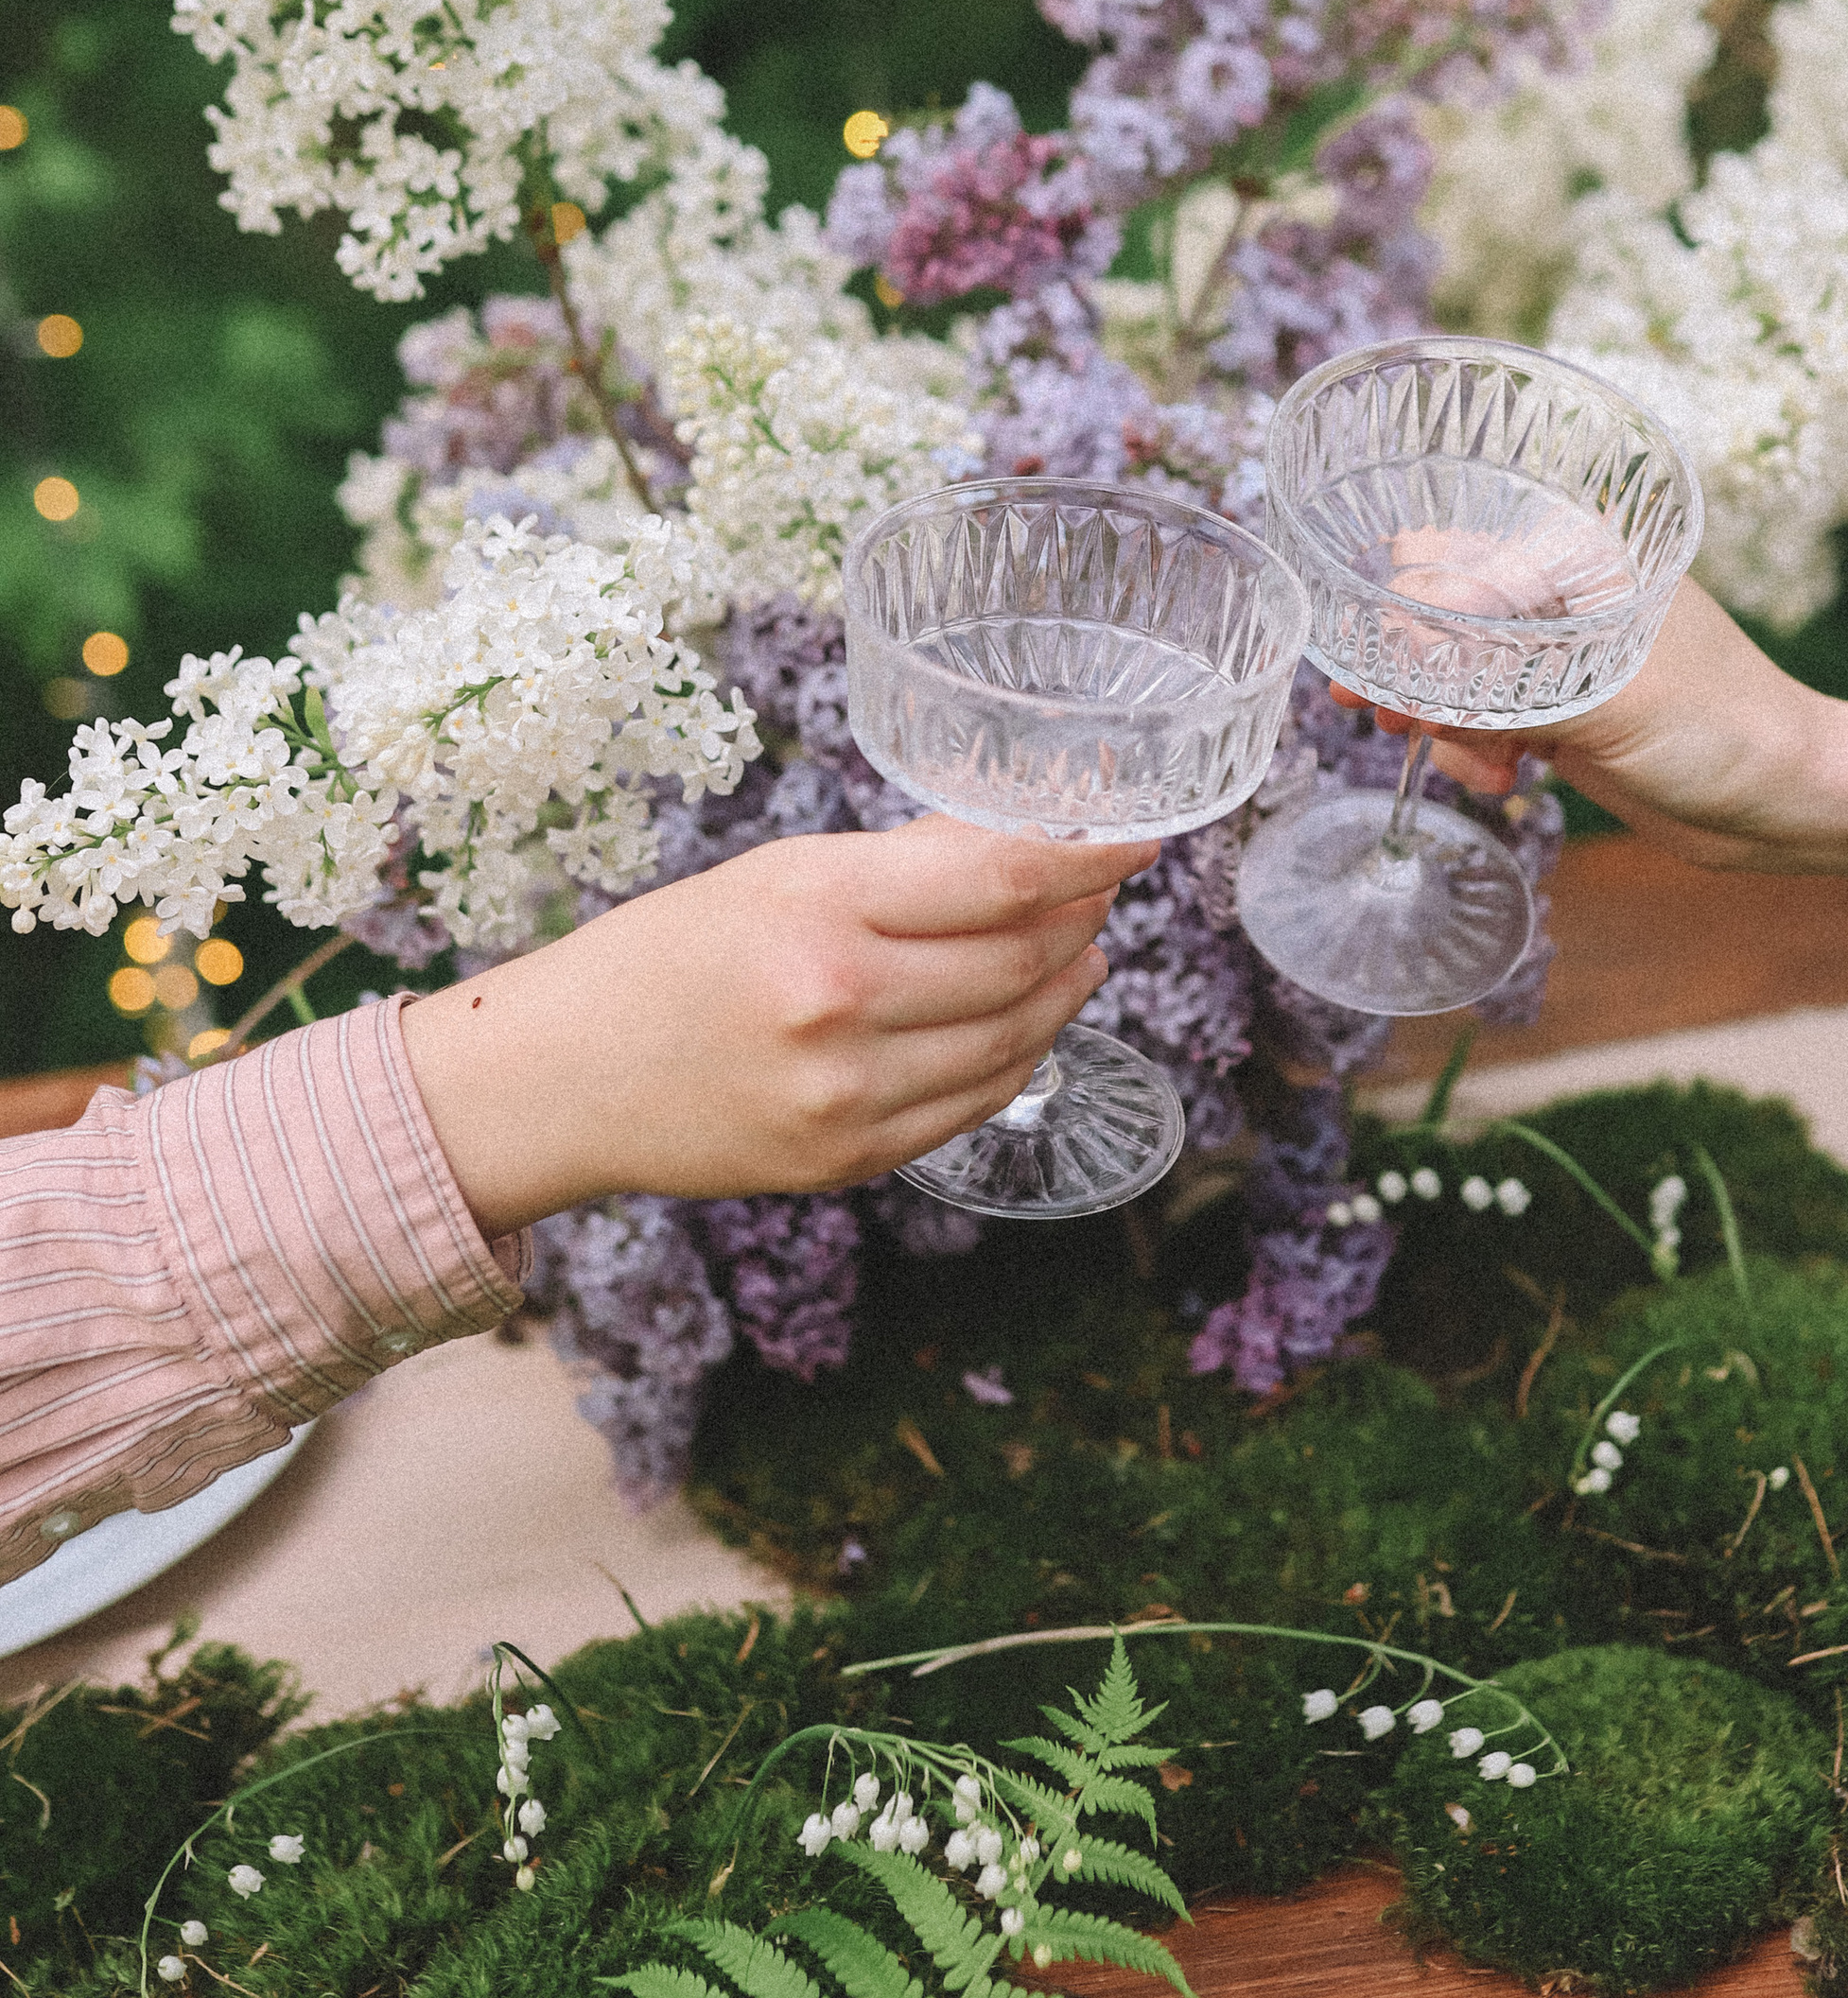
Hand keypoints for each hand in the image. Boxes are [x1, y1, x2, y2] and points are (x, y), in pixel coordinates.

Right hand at [402, 817, 1155, 1236]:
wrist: (563, 1080)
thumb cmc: (664, 957)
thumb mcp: (776, 877)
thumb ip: (900, 867)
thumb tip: (1021, 839)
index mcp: (818, 912)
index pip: (1000, 878)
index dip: (1087, 856)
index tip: (1134, 837)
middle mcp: (839, 1007)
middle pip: (1021, 961)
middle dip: (1080, 922)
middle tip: (1097, 892)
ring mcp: (847, 1097)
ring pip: (1014, 1039)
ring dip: (1063, 991)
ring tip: (1076, 953)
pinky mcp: (848, 1161)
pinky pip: (973, 1106)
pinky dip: (1016, 1058)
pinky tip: (1022, 1022)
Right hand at [1335, 573, 1840, 867]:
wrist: (1790, 803)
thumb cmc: (1725, 729)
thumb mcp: (1607, 699)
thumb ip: (1503, 680)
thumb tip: (1403, 663)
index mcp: (1584, 557)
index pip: (1459, 561)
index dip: (1404, 613)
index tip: (1367, 667)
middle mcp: (1567, 596)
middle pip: (1447, 619)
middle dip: (1416, 674)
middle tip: (1381, 717)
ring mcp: (1564, 657)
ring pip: (1459, 677)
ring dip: (1447, 723)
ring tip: (1472, 768)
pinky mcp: (1564, 712)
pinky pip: (1484, 720)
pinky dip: (1475, 749)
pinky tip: (1497, 777)